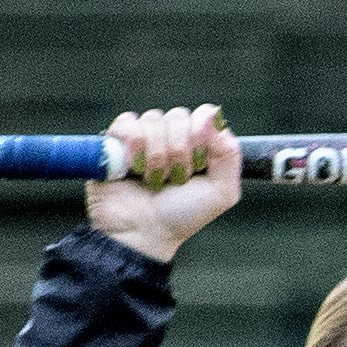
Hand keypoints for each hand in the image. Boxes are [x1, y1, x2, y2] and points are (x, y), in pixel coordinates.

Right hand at [88, 104, 240, 263]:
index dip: (200, 135)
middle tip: (175, 180)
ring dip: (155, 157)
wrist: (144, 232)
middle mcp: (172, 135)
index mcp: (199, 143)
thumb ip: (229, 154)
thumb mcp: (221, 193)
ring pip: (153, 120)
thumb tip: (214, 116)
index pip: (204, 114)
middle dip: (179, 153)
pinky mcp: (117, 139)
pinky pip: (126, 123)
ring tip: (153, 181)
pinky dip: (132, 149)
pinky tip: (132, 171)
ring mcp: (145, 135)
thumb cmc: (182, 215)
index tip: (199, 163)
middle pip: (179, 116)